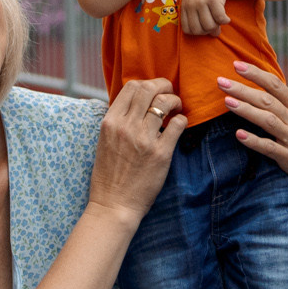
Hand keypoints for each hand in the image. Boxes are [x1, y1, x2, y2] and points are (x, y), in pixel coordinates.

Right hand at [88, 78, 183, 223]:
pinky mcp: (161, 154)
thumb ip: (118, 121)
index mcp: (110, 122)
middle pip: (148, 89)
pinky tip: (179, 125)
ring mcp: (144, 140)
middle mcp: (126, 127)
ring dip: (175, 101)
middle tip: (170, 93)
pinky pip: (178, 124)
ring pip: (165, 102)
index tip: (155, 90)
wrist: (113, 205)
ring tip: (176, 109)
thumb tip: (136, 103)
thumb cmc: (109, 175)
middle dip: (164, 85)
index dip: (148, 83)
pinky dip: (182, 120)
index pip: (131, 87)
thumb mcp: (105, 141)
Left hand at [179, 0, 235, 36]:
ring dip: (217, 26)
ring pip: (209, 26)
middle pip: (199, 30)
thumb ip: (201, 18)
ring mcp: (201, 2)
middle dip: (208, 31)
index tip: (206, 28)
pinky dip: (225, 21)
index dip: (198, 32)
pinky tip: (227, 18)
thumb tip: (215, 34)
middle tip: (215, 26)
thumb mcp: (197, 2)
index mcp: (184, 6)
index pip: (187, 30)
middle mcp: (190, 4)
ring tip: (220, 20)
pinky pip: (220, 19)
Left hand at [222, 59, 287, 227]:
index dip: (256, 74)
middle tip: (220, 81)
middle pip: (268, 101)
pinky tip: (239, 135)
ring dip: (246, 110)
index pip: (276, 85)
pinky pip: (271, 149)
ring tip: (226, 102)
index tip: (236, 64)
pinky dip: (255, 141)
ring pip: (268, 121)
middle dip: (243, 89)